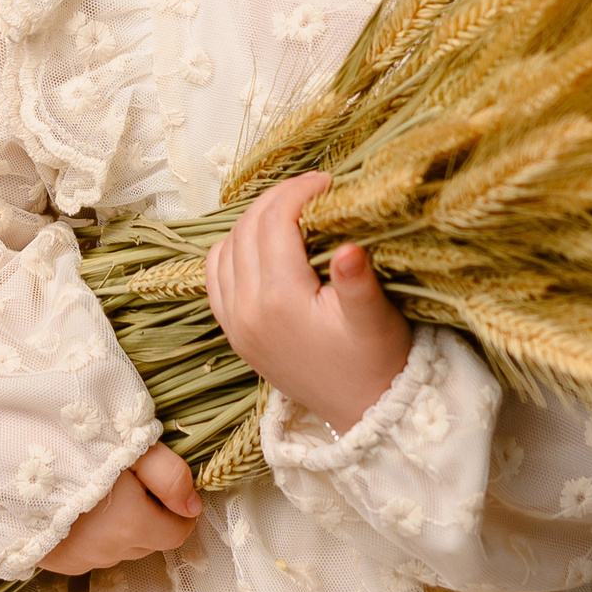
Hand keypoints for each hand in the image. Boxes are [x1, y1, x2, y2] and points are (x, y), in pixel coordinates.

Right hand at [38, 445, 200, 574]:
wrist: (3, 461)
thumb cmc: (69, 444)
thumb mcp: (128, 445)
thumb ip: (169, 475)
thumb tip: (193, 504)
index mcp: (131, 524)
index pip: (178, 532)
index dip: (178, 509)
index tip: (164, 484)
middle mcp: (109, 551)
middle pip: (150, 541)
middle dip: (151, 515)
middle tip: (128, 478)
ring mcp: (81, 561)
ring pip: (121, 548)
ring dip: (122, 526)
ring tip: (99, 488)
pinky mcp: (57, 563)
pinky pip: (92, 553)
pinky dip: (95, 534)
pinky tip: (78, 506)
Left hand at [207, 171, 413, 433]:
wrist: (364, 411)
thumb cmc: (376, 361)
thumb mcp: (375, 319)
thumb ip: (358, 282)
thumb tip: (349, 248)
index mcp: (280, 299)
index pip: (276, 222)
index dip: (299, 192)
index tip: (327, 180)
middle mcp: (246, 310)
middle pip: (247, 228)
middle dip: (277, 198)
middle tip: (311, 188)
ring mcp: (234, 323)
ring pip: (225, 247)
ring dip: (253, 220)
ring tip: (289, 209)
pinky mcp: (234, 333)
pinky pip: (215, 277)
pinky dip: (231, 249)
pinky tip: (259, 243)